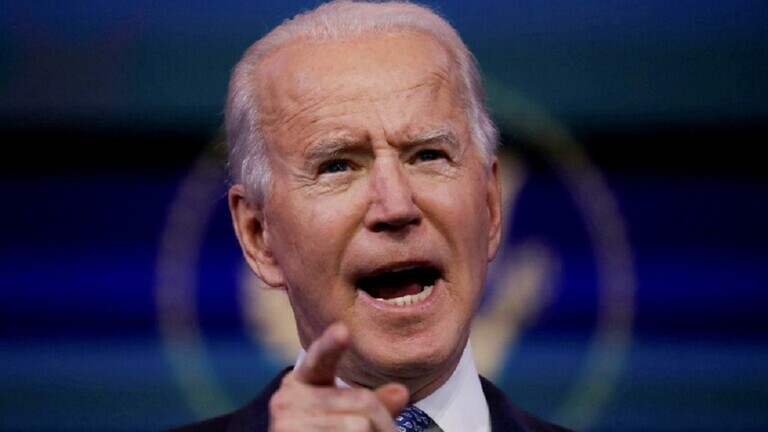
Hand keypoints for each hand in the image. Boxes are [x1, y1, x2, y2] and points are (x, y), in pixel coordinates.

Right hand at [269, 322, 408, 430]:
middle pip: (362, 400)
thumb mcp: (343, 407)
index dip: (331, 345)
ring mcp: (288, 424)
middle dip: (382, 420)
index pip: (319, 359)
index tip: (342, 330)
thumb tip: (401, 392)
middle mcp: (289, 398)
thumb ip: (372, 401)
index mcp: (303, 378)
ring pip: (361, 425)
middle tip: (385, 429)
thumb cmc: (322, 427)